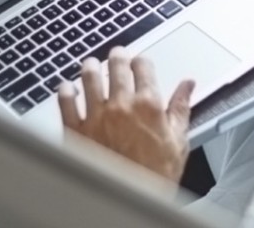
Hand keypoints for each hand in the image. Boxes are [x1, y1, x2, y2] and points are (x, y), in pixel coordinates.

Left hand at [58, 47, 194, 182]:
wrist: (129, 198)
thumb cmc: (155, 174)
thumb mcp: (178, 139)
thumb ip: (181, 107)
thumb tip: (188, 85)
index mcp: (148, 104)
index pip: (144, 67)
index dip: (142, 61)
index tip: (140, 62)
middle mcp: (121, 105)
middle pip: (116, 66)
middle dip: (117, 56)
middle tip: (116, 54)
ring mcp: (96, 116)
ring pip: (88, 78)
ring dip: (90, 67)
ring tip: (90, 64)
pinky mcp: (76, 130)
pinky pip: (65, 103)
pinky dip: (65, 91)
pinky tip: (67, 88)